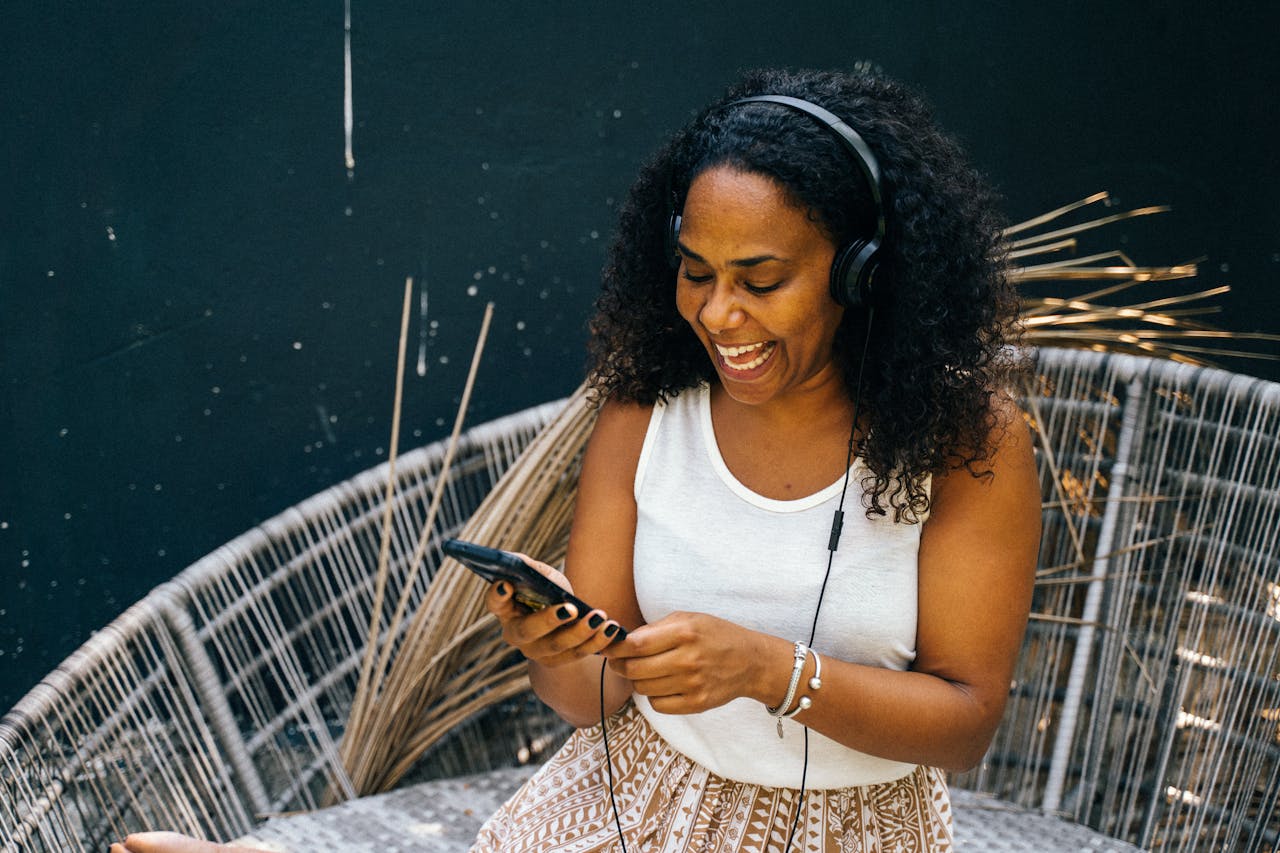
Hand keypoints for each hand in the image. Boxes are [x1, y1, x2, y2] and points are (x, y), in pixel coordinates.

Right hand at [484, 553, 620, 666]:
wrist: (565, 621)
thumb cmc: (550, 592)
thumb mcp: (543, 577)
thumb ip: (531, 568)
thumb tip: (518, 561)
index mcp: (506, 608)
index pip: (495, 602)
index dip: (497, 595)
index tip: (506, 584)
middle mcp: (516, 633)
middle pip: (528, 630)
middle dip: (548, 620)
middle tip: (571, 609)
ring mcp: (535, 651)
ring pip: (556, 646)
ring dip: (580, 632)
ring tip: (600, 618)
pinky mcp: (557, 662)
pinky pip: (577, 654)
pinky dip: (597, 642)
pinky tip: (612, 629)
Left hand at [603, 611, 765, 713]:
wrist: (750, 661)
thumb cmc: (715, 636)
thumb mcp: (688, 619)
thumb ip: (655, 629)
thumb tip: (622, 641)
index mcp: (685, 632)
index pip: (636, 644)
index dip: (616, 648)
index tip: (608, 648)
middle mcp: (688, 659)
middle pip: (634, 669)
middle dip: (619, 666)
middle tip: (619, 662)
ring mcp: (692, 684)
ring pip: (642, 688)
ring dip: (637, 680)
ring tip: (646, 671)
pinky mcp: (696, 704)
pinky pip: (658, 705)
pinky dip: (653, 695)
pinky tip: (661, 685)